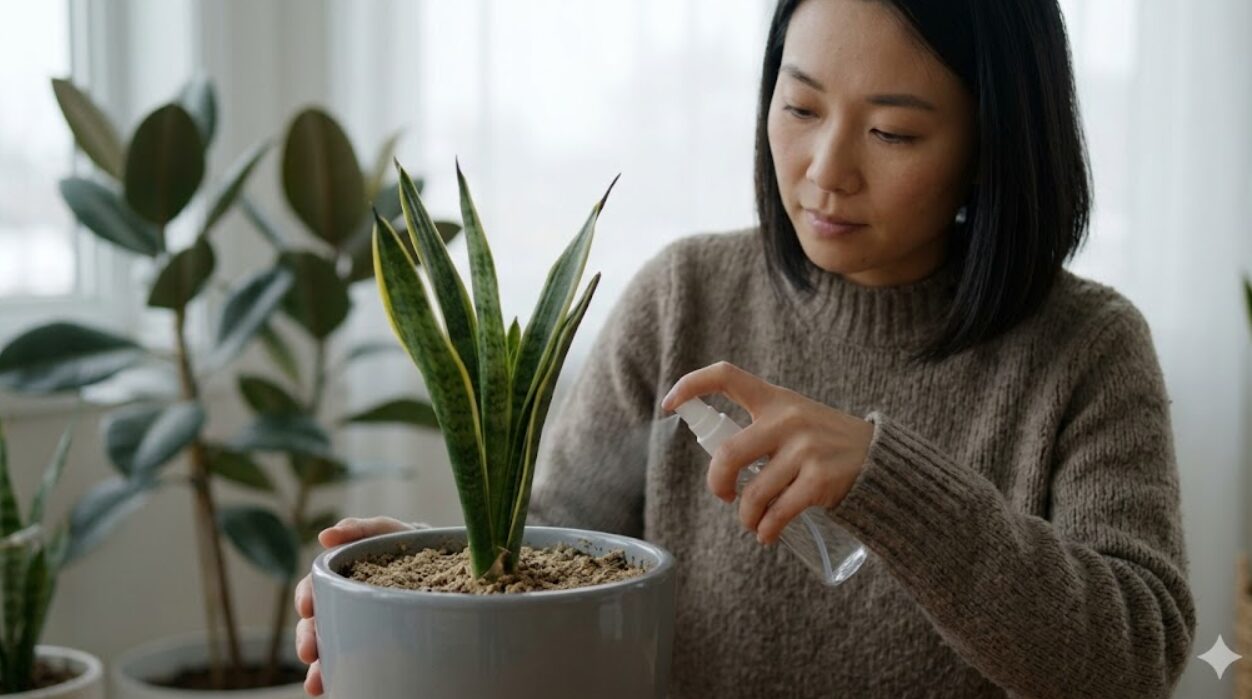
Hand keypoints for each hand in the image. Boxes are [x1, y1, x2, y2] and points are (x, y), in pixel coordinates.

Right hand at [294, 516, 415, 695]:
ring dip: (319, 664)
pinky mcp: (378, 646)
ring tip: (318, 681)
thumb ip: (362, 529)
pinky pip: (355, 663)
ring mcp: (362, 626)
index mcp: (344, 576)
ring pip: (331, 647)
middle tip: (309, 651)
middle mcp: (347, 603)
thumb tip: (325, 536)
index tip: (307, 608)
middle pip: (317, 622)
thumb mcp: (391, 533)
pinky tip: (331, 687)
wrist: (457, 567)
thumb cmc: (416, 544)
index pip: (315, 586)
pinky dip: (339, 675)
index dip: (306, 597)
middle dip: (309, 637)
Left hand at [661, 361, 872, 545]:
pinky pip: (776, 514)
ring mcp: (805, 450)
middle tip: (724, 496)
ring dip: (747, 516)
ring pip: (752, 494)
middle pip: (727, 455)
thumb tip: (718, 460)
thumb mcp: (796, 419)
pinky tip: (768, 534)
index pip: (726, 376)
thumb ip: (762, 428)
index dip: (691, 385)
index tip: (669, 403)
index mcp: (776, 399)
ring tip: (755, 522)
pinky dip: (766, 530)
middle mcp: (788, 419)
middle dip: (716, 483)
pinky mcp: (819, 481)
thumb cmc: (827, 442)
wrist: (882, 461)